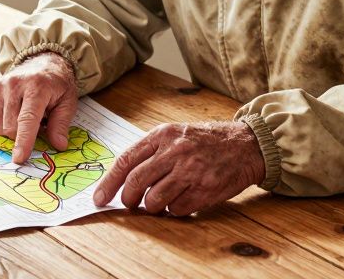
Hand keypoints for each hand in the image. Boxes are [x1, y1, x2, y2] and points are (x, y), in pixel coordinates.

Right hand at [0, 52, 77, 163]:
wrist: (43, 63)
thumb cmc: (56, 85)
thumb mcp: (68, 102)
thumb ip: (61, 124)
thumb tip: (58, 145)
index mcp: (37, 87)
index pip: (27, 119)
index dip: (23, 141)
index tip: (19, 158)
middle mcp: (14, 84)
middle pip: (10, 126)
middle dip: (22, 136)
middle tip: (37, 125)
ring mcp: (0, 86)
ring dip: (11, 130)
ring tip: (24, 116)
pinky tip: (10, 117)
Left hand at [92, 121, 264, 215]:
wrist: (244, 145)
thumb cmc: (203, 141)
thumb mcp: (174, 134)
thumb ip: (149, 151)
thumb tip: (121, 177)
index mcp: (162, 135)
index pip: (126, 161)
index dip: (109, 182)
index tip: (99, 197)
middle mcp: (174, 152)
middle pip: (136, 182)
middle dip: (127, 198)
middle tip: (128, 203)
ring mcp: (190, 171)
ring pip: (154, 200)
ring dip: (150, 206)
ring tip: (156, 201)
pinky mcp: (204, 190)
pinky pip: (175, 209)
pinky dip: (172, 210)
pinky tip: (179, 200)